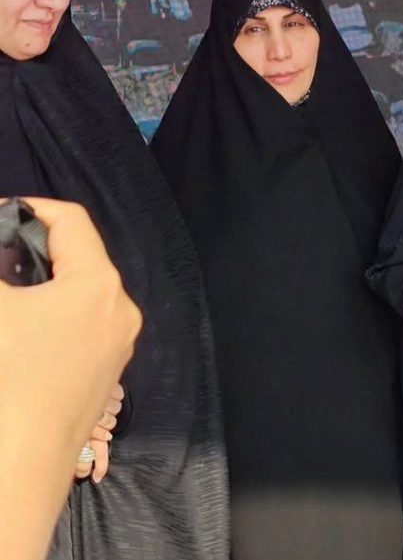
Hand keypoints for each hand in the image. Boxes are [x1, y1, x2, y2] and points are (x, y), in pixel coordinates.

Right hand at [0, 199, 139, 559]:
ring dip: (40, 287)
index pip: (71, 219)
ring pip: (79, 295)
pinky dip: (50, 319)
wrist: (19, 465)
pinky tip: (18, 334)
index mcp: (98, 283)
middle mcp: (121, 310)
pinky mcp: (106, 374)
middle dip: (32, 251)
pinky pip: (81, 328)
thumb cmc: (5, 375)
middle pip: (78, 258)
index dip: (29, 207)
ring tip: (7, 297)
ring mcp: (118, 345)